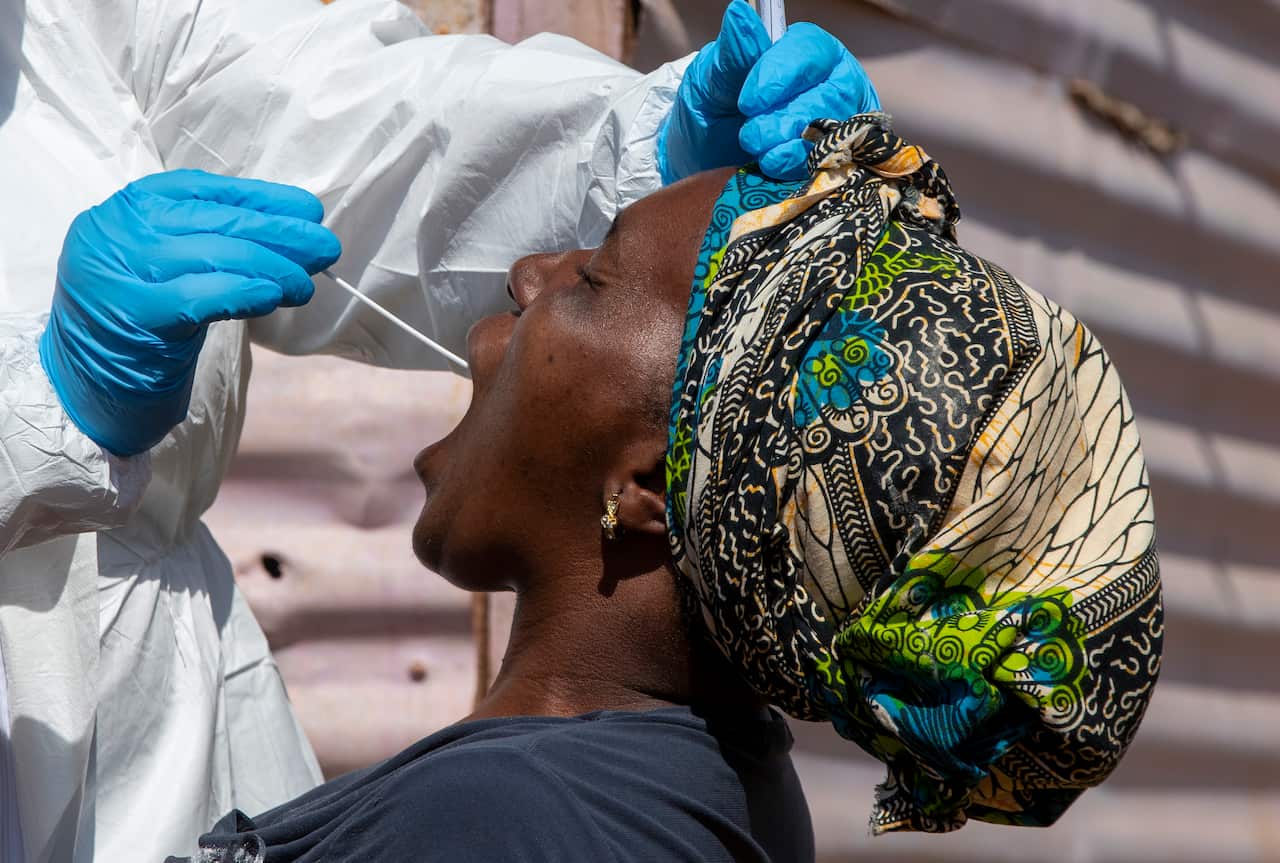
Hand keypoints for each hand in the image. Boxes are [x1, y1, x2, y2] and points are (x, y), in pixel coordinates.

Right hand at [39, 170, 340, 455]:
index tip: (307, 209)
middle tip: (326, 247)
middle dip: (279, 232)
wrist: (84, 386)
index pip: (203, 189)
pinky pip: (203, 297)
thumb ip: (208, 241)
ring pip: (215, 255)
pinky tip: (274, 296)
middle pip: (215, 221)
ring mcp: (121, 271)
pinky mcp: (135, 316)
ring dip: (274, 268)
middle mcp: (118, 231)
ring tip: (307, 283)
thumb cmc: (137, 322)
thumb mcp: (164, 267)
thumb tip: (289, 232)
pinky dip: (246, 293)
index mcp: (127, 209)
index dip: (260, 197)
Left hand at [657, 0, 880, 182]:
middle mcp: (832, 84)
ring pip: (833, 132)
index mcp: (805, 52)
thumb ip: (733, 53)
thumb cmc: (712, 110)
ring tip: (758, 152)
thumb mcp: (711, 79)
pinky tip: (773, 168)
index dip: (782, 75)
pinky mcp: (837, 161)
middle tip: (748, 135)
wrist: (704, 165)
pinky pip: (832, 165)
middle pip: (829, 96)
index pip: (810, 52)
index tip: (747, 101)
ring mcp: (840, 125)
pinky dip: (800, 168)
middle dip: (786, 118)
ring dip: (792, 145)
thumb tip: (740, 11)